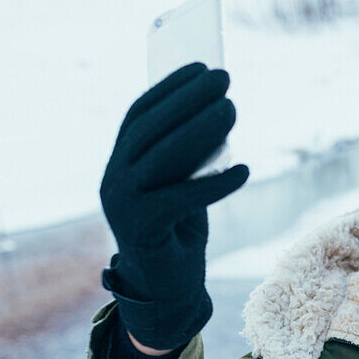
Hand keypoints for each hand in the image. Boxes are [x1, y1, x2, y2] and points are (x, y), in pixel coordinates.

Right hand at [99, 62, 248, 349]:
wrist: (165, 292)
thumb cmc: (178, 233)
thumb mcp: (183, 186)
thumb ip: (190, 156)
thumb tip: (218, 116)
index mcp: (119, 164)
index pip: (140, 114)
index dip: (170, 87)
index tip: (201, 65)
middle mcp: (113, 180)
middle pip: (152, 129)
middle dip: (189, 99)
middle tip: (225, 78)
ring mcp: (123, 204)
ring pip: (164, 157)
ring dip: (203, 129)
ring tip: (233, 109)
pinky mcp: (142, 229)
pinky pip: (184, 197)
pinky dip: (216, 182)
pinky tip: (244, 170)